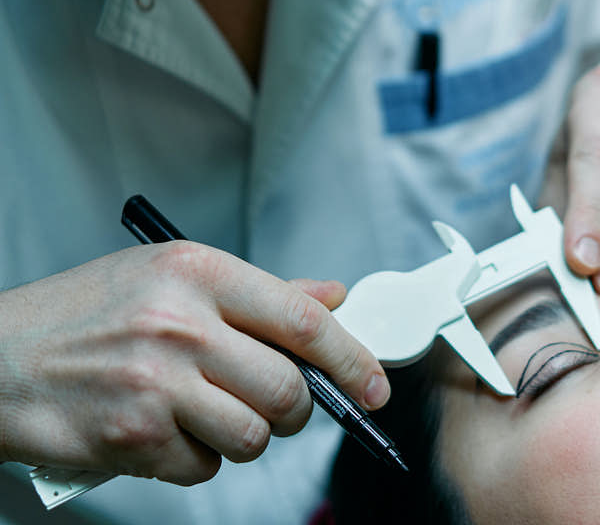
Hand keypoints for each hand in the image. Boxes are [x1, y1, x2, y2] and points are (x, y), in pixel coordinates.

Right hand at [0, 242, 388, 483]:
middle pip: (288, 389)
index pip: (302, 318)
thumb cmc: (87, 313)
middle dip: (297, 410)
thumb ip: (261, 290)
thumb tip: (330, 295)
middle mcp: (180, 323)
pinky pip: (204, 466)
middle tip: (280, 405)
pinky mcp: (132, 437)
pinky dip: (198, 457)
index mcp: (198, 272)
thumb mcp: (172, 275)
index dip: (352, 357)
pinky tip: (165, 429)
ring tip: (209, 413)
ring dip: (246, 436)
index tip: (374, 384)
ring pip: (254, 435)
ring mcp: (155, 383)